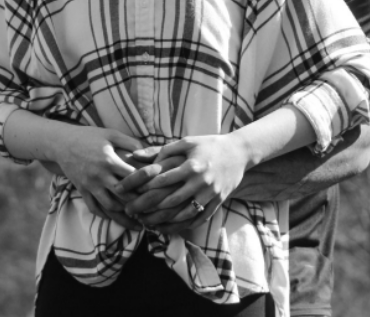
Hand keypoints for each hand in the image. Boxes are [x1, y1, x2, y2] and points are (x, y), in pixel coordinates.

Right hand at [53, 126, 144, 228]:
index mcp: (109, 161)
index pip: (131, 177)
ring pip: (109, 206)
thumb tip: (148, 149)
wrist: (62, 143)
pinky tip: (116, 217)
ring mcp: (89, 185)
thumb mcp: (110, 134)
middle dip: (138, 204)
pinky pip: (94, 208)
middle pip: (123, 196)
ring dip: (124, 214)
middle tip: (151, 209)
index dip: (145, 183)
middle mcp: (99, 176)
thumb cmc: (89, 136)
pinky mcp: (82, 191)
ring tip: (137, 219)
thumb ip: (129, 141)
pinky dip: (106, 215)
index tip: (156, 188)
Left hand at [123, 134, 248, 224]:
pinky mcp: (217, 203)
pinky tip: (169, 227)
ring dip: (164, 221)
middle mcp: (200, 182)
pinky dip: (182, 225)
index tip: (130, 193)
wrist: (239, 153)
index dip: (145, 188)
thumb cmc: (209, 144)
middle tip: (132, 212)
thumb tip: (136, 155)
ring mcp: (210, 195)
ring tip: (146, 223)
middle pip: (171, 201)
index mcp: (192, 166)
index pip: (164, 180)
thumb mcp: (187, 142)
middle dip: (149, 208)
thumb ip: (163, 150)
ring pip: (183, 214)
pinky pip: (198, 219)